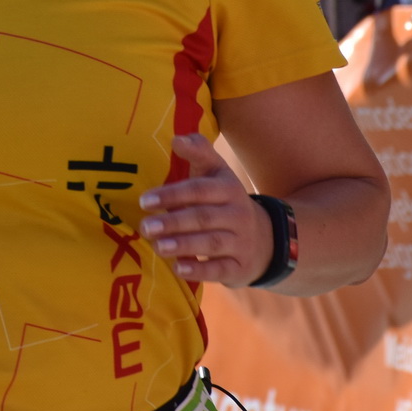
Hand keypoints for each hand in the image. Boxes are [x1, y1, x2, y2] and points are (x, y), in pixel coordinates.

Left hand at [137, 134, 274, 286]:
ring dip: (184, 245)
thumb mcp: (218, 174)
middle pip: (204, 217)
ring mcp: (241, 242)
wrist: (266, 239)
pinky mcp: (240, 267)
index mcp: (228, 189)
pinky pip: (220, 270)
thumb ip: (199, 153)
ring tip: (158, 246)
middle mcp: (238, 215)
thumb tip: (176, 139)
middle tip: (146, 226)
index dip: (173, 195)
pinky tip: (179, 269)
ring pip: (212, 243)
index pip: (200, 190)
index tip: (145, 200)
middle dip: (174, 222)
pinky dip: (200, 271)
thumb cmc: (225, 202)